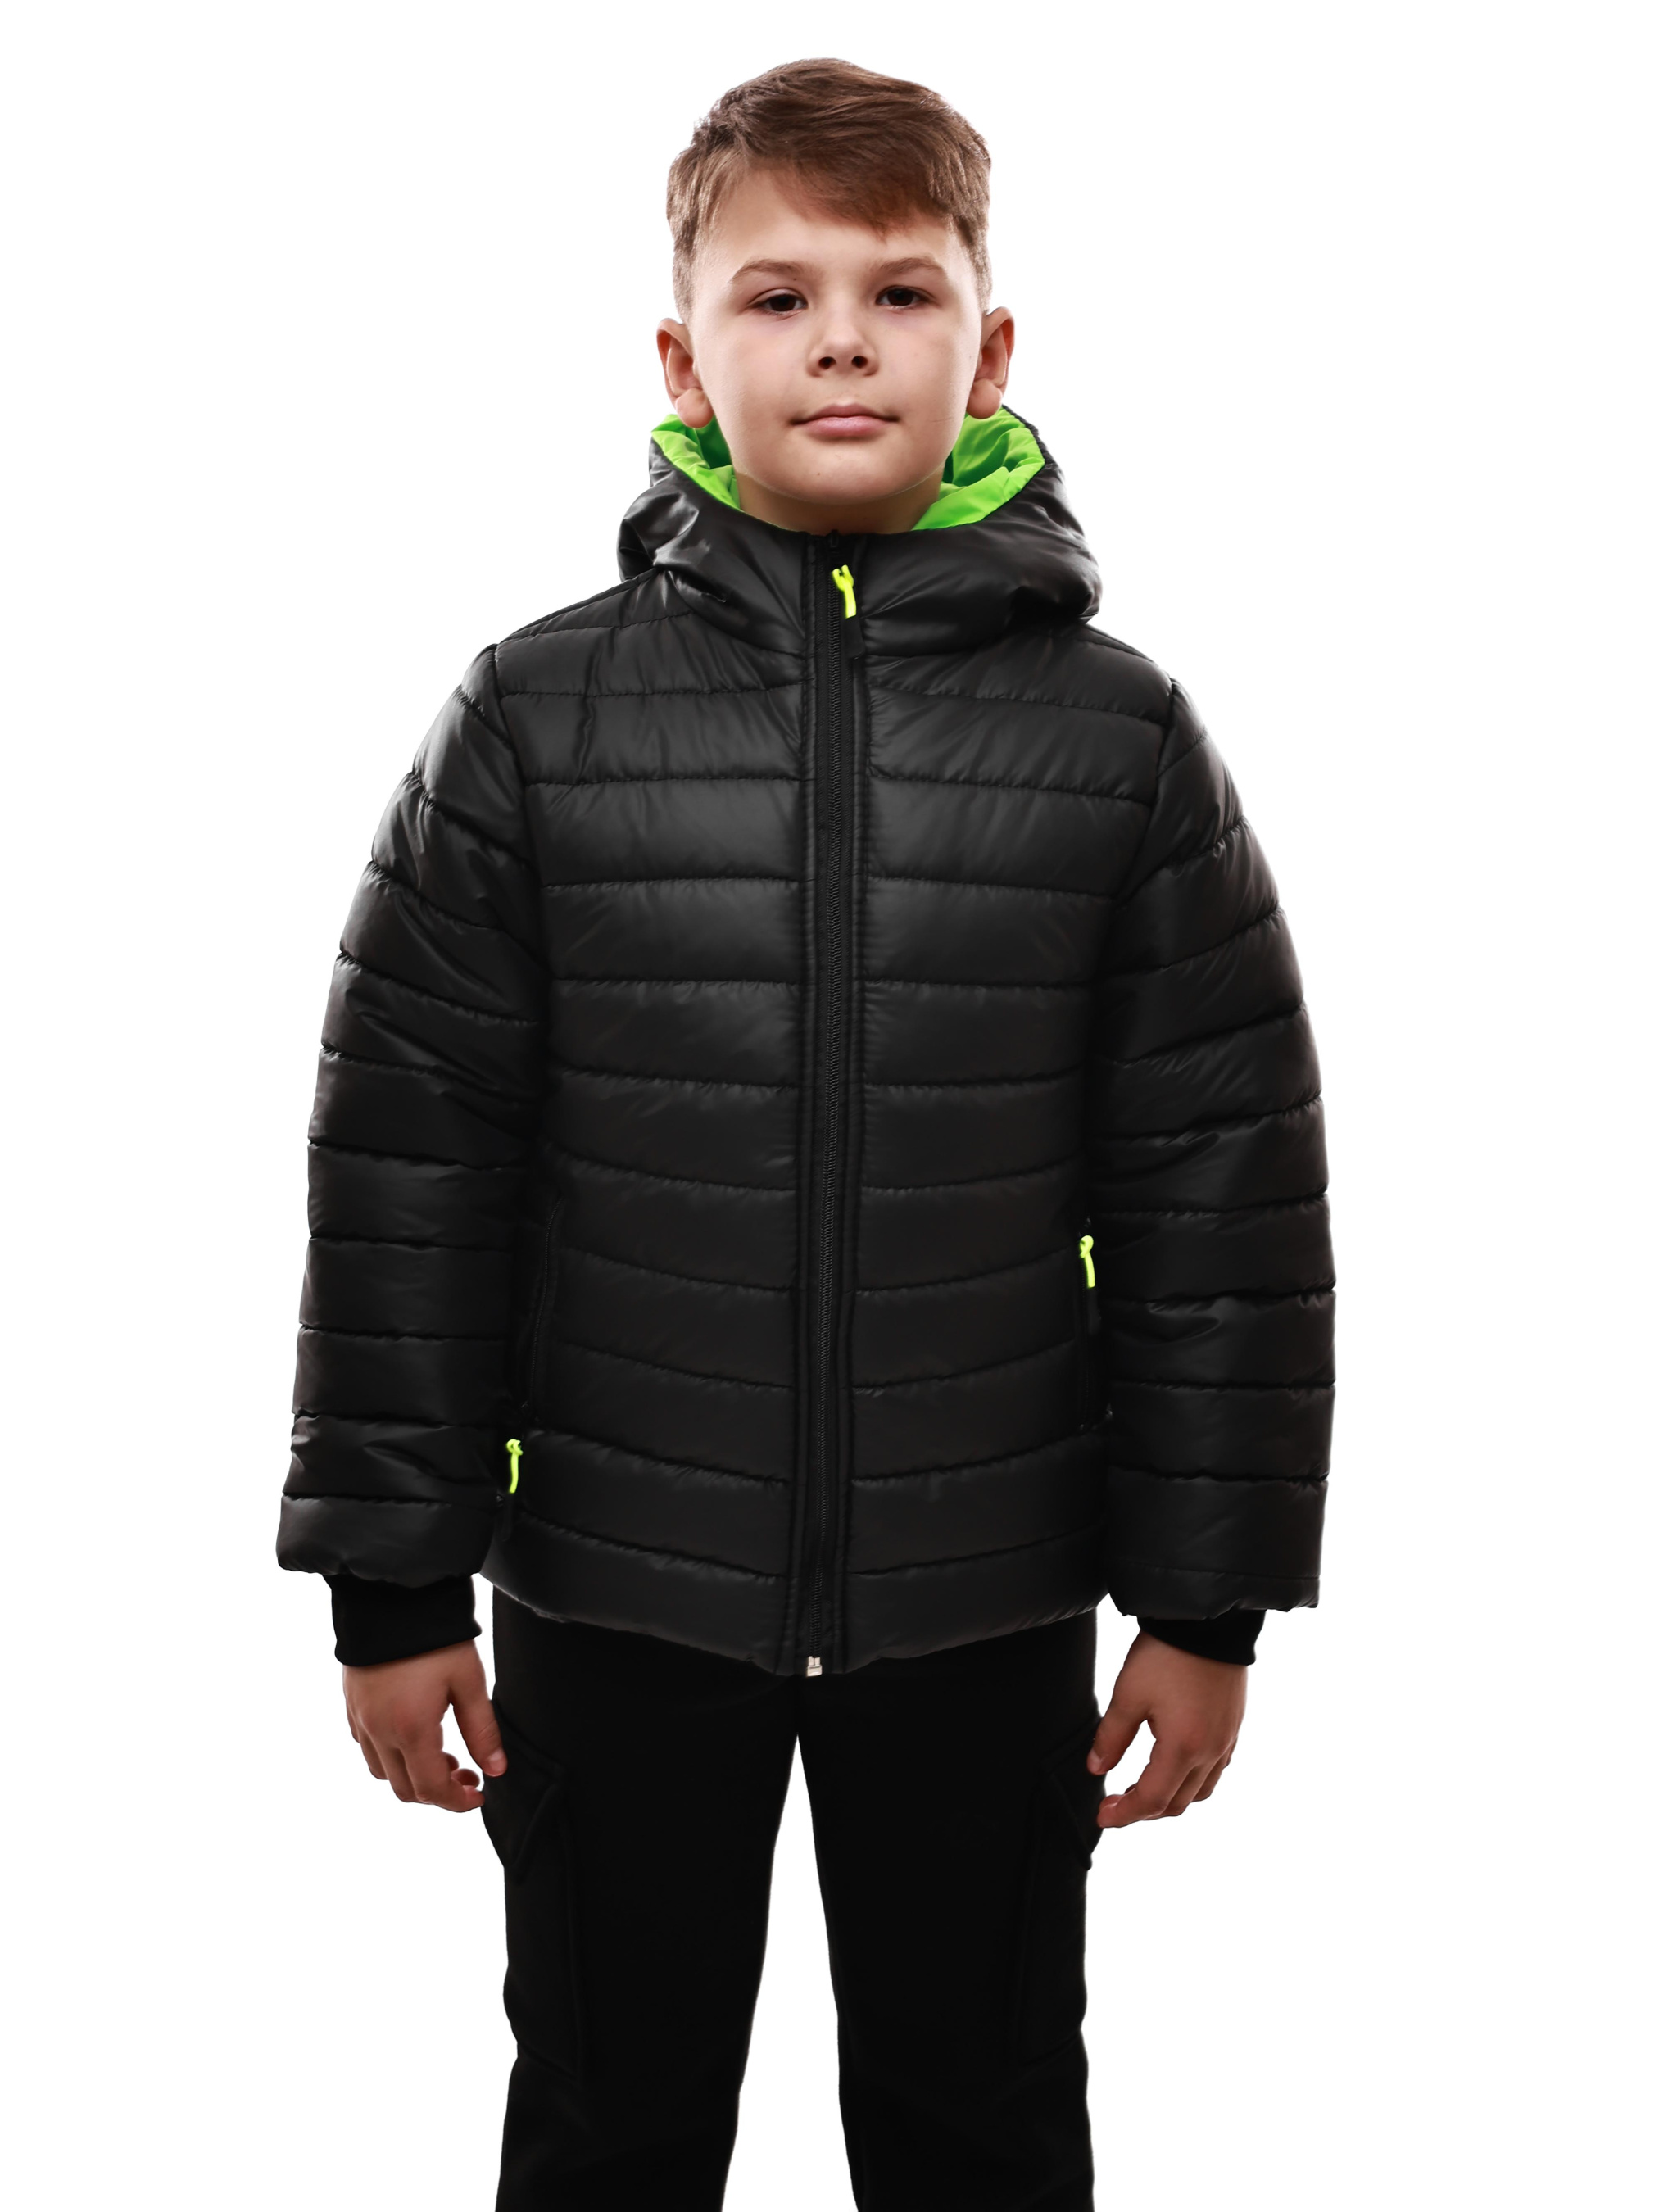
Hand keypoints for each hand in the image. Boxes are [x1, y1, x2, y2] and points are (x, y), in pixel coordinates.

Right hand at [343, 1640, 506, 1811]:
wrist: (391, 1595)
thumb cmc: (435, 1635)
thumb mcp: (469, 1681)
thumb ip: (482, 1730)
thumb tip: (496, 1769)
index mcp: (410, 1729)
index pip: (431, 1789)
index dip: (457, 1802)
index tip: (478, 1794)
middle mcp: (378, 1731)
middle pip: (404, 1789)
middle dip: (437, 1792)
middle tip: (465, 1774)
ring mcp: (360, 1718)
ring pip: (381, 1772)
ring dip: (411, 1774)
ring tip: (440, 1751)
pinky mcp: (351, 1704)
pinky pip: (366, 1746)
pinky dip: (390, 1754)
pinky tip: (412, 1733)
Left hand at [1087, 1629, 1246, 1828]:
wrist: (1209, 1620)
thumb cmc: (1167, 1653)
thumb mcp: (1128, 1694)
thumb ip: (1111, 1737)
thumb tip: (1096, 1769)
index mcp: (1183, 1748)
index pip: (1152, 1800)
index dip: (1125, 1815)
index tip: (1103, 1815)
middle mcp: (1210, 1751)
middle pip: (1178, 1803)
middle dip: (1144, 1811)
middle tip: (1116, 1804)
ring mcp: (1226, 1739)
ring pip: (1201, 1791)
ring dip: (1170, 1798)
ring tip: (1142, 1788)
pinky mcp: (1233, 1725)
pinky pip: (1215, 1769)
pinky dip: (1192, 1780)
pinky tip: (1173, 1765)